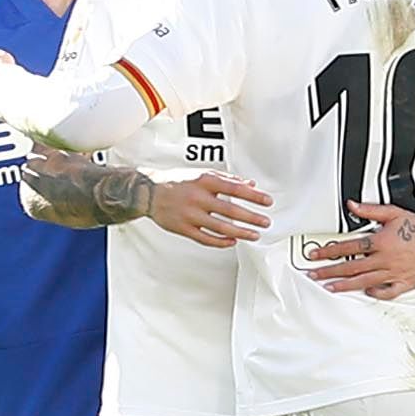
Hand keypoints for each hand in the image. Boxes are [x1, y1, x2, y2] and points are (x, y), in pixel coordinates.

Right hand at [144, 171, 272, 249]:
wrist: (148, 192)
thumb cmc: (176, 181)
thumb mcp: (202, 174)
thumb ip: (226, 179)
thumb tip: (249, 185)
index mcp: (204, 181)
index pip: (235, 188)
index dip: (253, 196)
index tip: (267, 202)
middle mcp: (198, 197)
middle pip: (230, 210)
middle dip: (251, 217)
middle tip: (265, 222)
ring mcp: (190, 214)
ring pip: (220, 227)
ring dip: (240, 232)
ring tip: (254, 234)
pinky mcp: (183, 228)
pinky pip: (205, 238)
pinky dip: (220, 241)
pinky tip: (232, 241)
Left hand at [301, 197, 414, 297]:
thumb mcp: (394, 213)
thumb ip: (371, 210)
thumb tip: (352, 206)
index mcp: (381, 242)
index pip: (348, 247)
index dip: (329, 251)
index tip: (315, 255)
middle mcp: (385, 259)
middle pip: (351, 267)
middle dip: (329, 271)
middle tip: (313, 274)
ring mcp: (394, 272)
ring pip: (364, 281)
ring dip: (344, 285)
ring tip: (329, 287)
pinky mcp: (404, 282)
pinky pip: (387, 291)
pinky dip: (376, 292)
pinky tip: (365, 291)